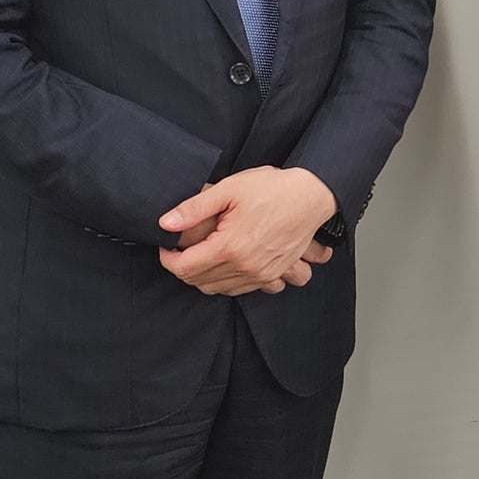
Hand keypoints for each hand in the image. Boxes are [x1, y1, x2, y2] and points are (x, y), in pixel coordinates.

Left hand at [158, 167, 339, 296]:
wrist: (313, 195)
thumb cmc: (274, 188)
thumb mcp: (230, 188)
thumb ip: (195, 207)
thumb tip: (166, 223)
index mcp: (230, 246)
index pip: (184, 267)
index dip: (168, 258)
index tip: (167, 245)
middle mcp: (245, 266)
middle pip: (197, 281)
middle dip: (183, 266)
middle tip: (181, 247)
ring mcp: (261, 275)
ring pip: (216, 289)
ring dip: (202, 275)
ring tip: (202, 253)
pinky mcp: (273, 275)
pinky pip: (239, 290)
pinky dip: (225, 282)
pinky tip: (224, 263)